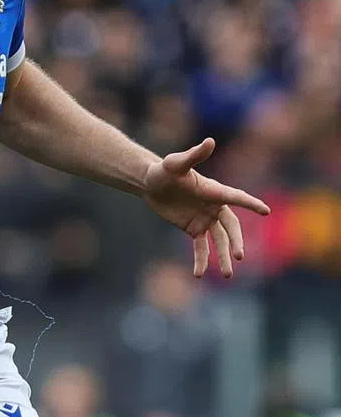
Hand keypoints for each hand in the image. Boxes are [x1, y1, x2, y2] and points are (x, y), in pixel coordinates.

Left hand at [142, 138, 270, 277]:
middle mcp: (214, 206)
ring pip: (219, 241)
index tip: (266, 211)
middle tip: (238, 256)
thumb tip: (210, 141)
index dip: (249, 203)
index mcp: (213, 191)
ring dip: (223, 257)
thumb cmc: (163, 170)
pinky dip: (202, 260)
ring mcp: (205, 219)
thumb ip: (193, 155)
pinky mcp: (193, 228)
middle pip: (231, 227)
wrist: (150, 182)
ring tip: (228, 275)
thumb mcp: (175, 163)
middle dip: (236, 241)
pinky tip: (198, 274)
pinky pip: (201, 247)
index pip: (235, 197)